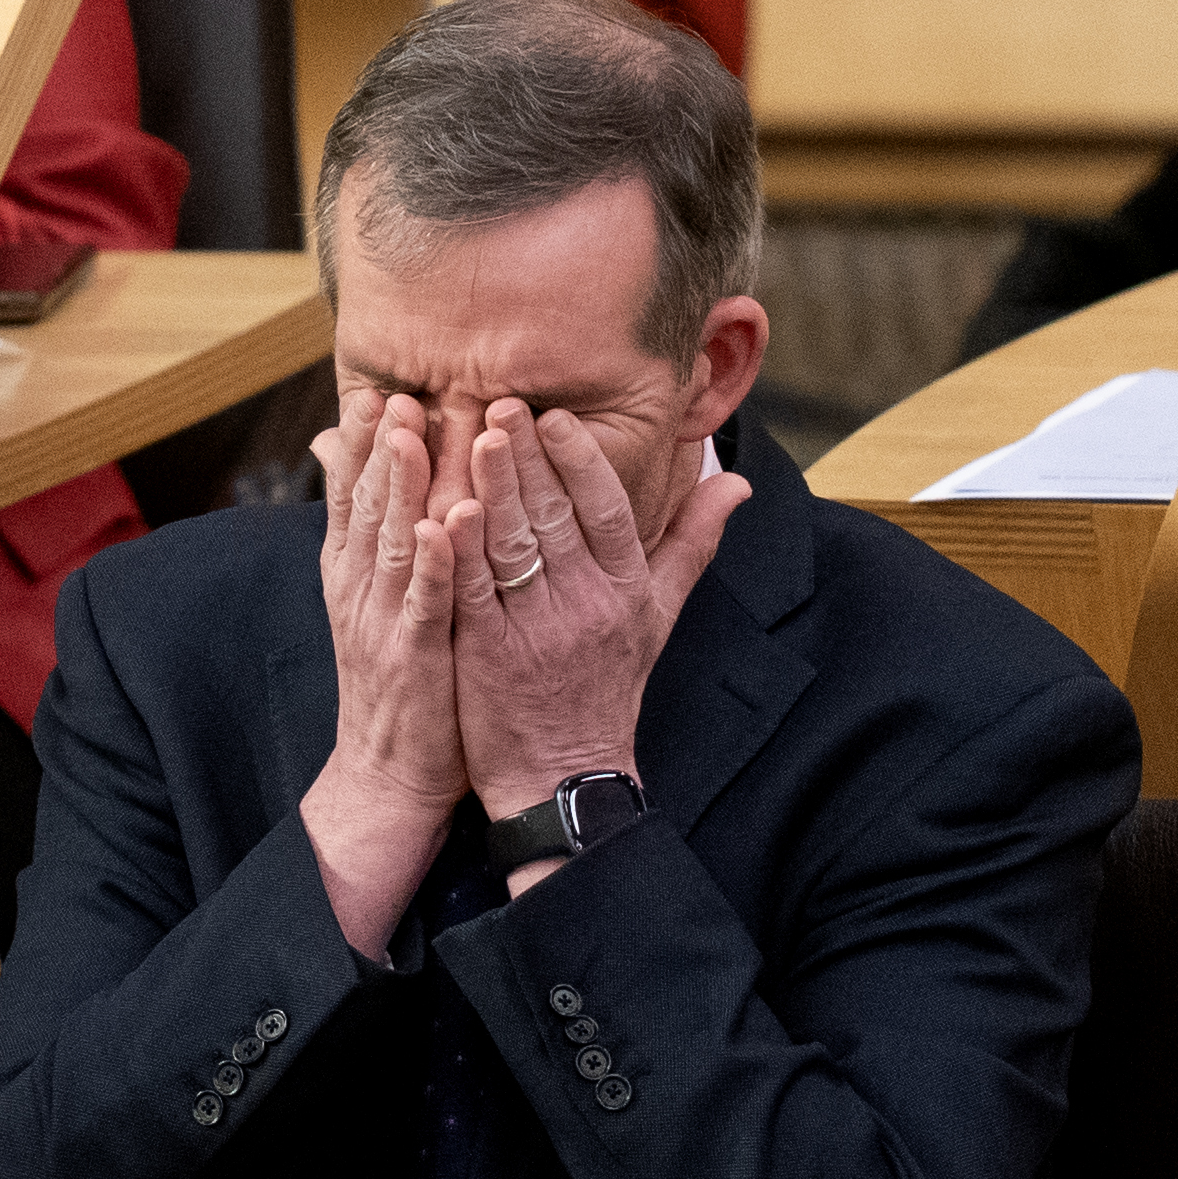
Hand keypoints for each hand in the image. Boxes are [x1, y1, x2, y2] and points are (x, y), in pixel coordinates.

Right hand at [299, 390, 464, 955]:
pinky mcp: (414, 656)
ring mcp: (383, 621)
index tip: (375, 390)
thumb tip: (376, 484)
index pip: (353, 493)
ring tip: (409, 434)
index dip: (360, 442)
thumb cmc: (402, 679)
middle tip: (394, 390)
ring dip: (398, 488)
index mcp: (355, 571)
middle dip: (379, 446)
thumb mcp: (382, 602)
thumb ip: (379, 539)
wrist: (388, 771)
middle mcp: (360, 588)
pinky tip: (440, 528)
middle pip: (368, 504)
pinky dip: (430, 564)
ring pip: (390, 541)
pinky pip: (423, 603)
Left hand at [443, 400, 748, 884]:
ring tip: (472, 436)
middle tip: (500, 401)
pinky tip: (441, 511)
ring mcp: (537, 632)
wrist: (565, 777)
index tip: (556, 416)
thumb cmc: (609, 689)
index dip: (582, 461)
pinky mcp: (490, 657)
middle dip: (527, 456)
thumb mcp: (660, 617)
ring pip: (513, 547)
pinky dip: (458, 552)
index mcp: (626, 590)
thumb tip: (735, 483)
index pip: (607, 511)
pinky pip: (474, 594)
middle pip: (555, 517)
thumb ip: (692, 542)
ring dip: (493, 488)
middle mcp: (586, 606)